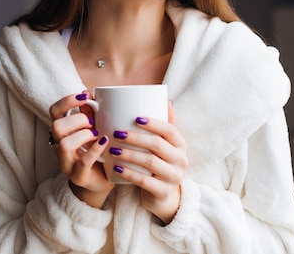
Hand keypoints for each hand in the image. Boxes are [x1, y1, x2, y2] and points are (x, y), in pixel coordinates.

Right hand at [49, 91, 113, 207]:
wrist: (104, 179)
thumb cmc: (99, 150)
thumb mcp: (95, 128)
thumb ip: (90, 113)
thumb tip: (87, 93)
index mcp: (62, 132)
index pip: (54, 111)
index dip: (67, 101)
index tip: (85, 97)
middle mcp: (59, 147)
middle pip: (56, 126)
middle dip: (77, 120)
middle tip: (93, 124)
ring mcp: (67, 163)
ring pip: (64, 144)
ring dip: (83, 135)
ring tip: (97, 135)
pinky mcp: (78, 177)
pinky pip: (83, 162)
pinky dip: (95, 149)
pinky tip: (105, 142)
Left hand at [109, 101, 187, 223]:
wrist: (162, 195)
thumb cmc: (160, 163)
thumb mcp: (165, 145)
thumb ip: (164, 124)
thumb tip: (165, 99)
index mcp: (181, 145)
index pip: (169, 130)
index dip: (153, 123)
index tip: (135, 118)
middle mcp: (181, 160)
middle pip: (157, 145)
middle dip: (135, 138)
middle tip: (117, 133)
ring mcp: (173, 177)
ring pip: (150, 162)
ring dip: (129, 154)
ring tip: (112, 149)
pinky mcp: (163, 192)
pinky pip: (145, 181)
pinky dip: (129, 173)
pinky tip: (116, 168)